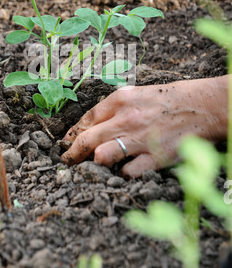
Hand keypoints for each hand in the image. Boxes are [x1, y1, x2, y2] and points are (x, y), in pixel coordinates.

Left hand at [61, 76, 227, 178]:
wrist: (202, 106)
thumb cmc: (168, 99)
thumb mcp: (137, 93)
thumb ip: (114, 107)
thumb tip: (90, 124)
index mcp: (120, 100)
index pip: (85, 119)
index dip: (71, 133)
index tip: (66, 142)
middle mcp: (126, 119)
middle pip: (86, 140)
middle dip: (71, 154)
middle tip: (66, 161)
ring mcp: (140, 139)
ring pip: (101, 156)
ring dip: (93, 164)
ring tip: (90, 168)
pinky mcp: (155, 157)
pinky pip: (128, 172)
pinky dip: (122, 174)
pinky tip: (123, 172)